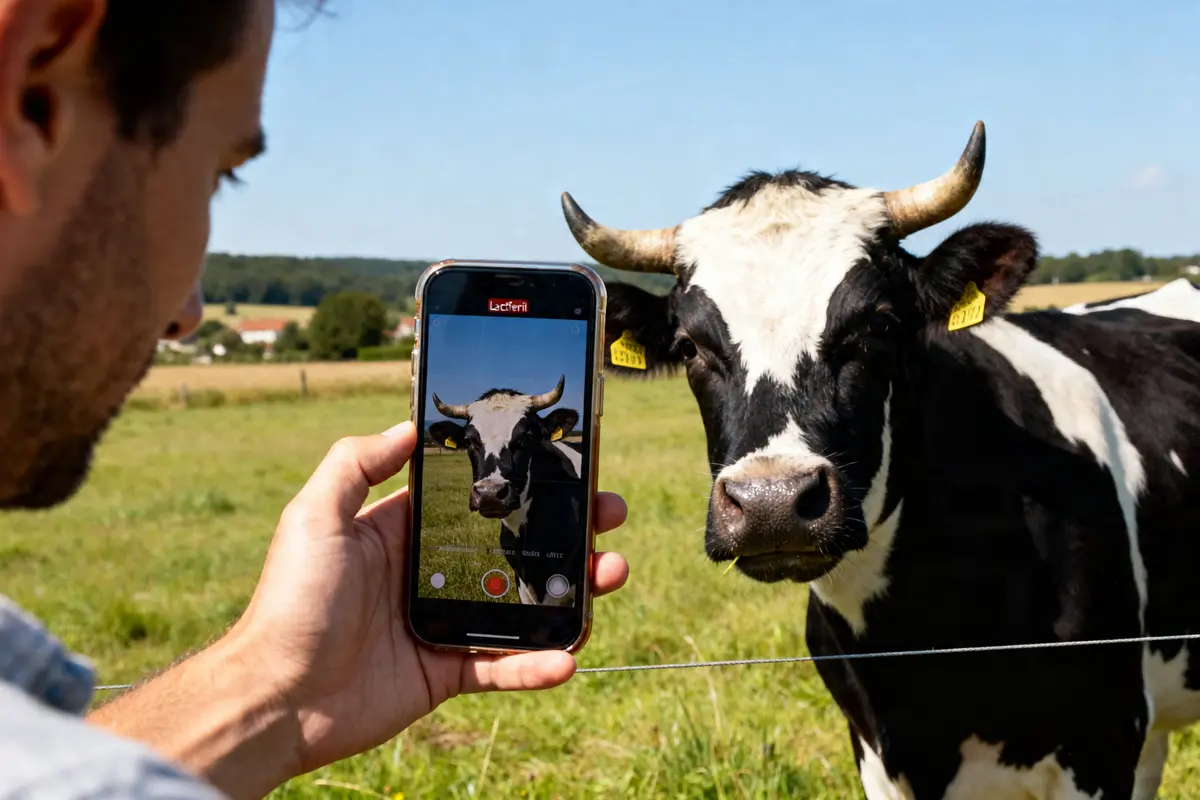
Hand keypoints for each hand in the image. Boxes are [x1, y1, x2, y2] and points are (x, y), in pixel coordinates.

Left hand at [225, 421, 629, 784]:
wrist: (275, 696)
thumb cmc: (290, 601)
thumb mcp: (314, 517)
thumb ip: (356, 464)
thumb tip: (408, 425)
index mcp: (403, 531)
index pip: (476, 496)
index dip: (521, 481)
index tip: (564, 464)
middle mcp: (429, 572)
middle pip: (513, 545)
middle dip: (565, 530)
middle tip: (608, 516)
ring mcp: (442, 622)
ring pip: (522, 602)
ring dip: (570, 591)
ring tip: (609, 573)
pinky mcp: (446, 672)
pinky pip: (503, 667)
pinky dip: (537, 665)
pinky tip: (568, 657)